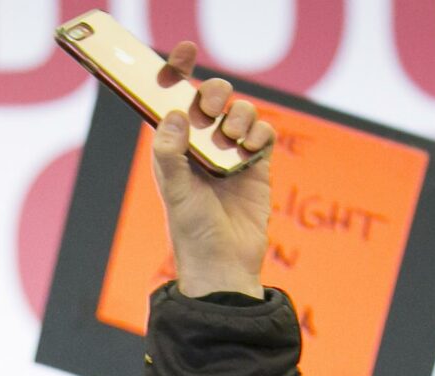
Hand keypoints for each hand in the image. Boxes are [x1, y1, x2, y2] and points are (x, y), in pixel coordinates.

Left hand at [150, 43, 274, 300]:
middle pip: (209, 98)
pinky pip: (262, 132)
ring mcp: (229, 154)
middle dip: (213, 93)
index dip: (176, 72)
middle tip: (212, 107)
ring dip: (239, 116)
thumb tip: (175, 115)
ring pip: (239, 111)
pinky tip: (249, 152)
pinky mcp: (255, 165)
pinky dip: (259, 133)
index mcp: (173, 147)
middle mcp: (200, 146)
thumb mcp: (176, 192)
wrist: (224, 266)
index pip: (172, 100)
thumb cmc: (192, 232)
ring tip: (233, 140)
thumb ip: (171, 153)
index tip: (185, 51)